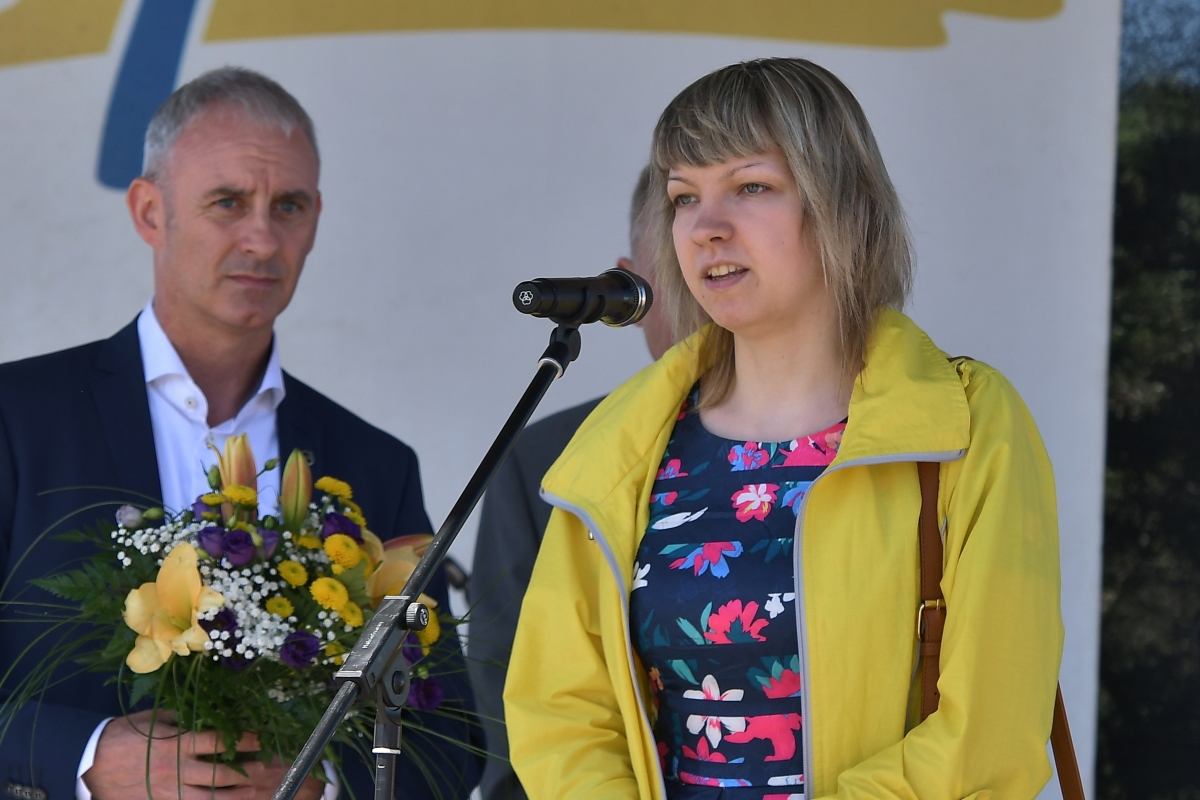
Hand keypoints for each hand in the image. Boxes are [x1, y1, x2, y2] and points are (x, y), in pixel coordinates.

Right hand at [82, 711, 324, 799]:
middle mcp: (178, 770)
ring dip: (236, 798)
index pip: (220, 742)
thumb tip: (213, 714)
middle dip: (249, 773)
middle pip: (222, 775)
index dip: (245, 741)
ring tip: (258, 794)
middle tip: (271, 770)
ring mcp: (170, 792)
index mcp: (179, 742)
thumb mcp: (157, 718)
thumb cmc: (126, 734)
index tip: (264, 737)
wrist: (90, 762)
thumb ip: (185, 720)